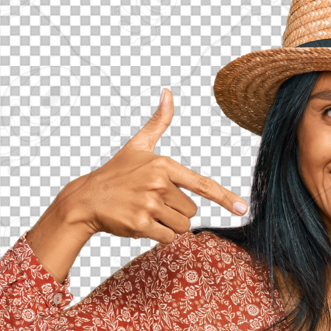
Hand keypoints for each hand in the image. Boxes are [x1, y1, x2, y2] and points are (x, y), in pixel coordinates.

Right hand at [69, 88, 246, 242]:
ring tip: (146, 212)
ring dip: (168, 225)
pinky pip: (168, 237)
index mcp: (163, 165)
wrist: (87, 199)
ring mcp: (149, 204)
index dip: (225, 198)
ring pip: (181, 226)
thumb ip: (158, 122)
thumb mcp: (137, 146)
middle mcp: (158, 183)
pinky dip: (158, 235)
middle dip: (176, 212)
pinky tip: (141, 223)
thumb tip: (168, 93)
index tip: (243, 208)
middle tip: (153, 203)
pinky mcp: (141, 223)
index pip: (202, 184)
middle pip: (191, 211)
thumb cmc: (116, 174)